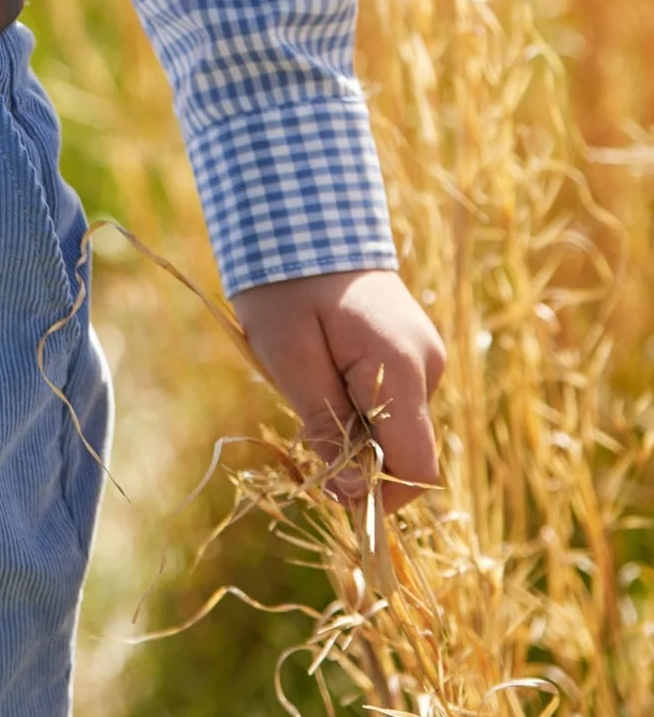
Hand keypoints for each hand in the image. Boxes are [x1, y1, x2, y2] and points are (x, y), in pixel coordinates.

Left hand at [230, 268, 445, 512]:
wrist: (302, 219)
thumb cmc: (287, 287)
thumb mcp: (291, 358)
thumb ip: (326, 427)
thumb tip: (354, 496)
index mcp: (404, 369)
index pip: (417, 468)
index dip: (380, 496)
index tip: (331, 489)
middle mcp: (429, 366)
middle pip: (404, 450)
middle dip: (357, 456)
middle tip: (304, 419)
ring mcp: (425, 357)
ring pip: (395, 427)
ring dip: (354, 427)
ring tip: (310, 380)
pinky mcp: (413, 352)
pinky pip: (392, 401)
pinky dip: (358, 404)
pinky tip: (326, 369)